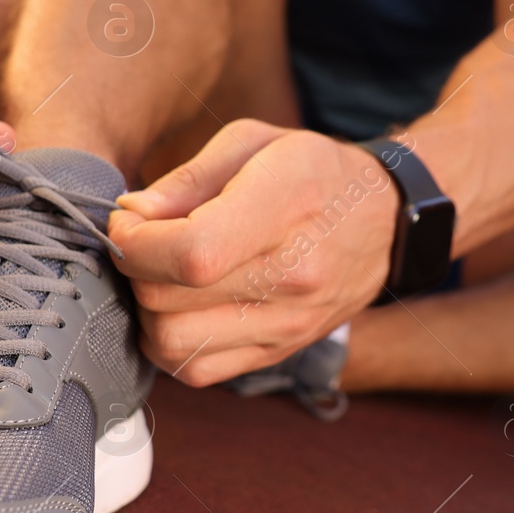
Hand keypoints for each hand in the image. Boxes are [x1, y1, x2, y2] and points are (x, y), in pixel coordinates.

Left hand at [109, 120, 396, 385]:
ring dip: (148, 311)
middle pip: (168, 300)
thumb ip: (187, 178)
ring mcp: (288, 323)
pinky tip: (183, 307)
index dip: (135, 242)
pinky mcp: (279, 352)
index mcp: (287, 206)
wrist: (384, 219)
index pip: (190, 253)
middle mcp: (293, 275)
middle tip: (145, 242)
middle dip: (135, 269)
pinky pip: (197, 369)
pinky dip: (172, 342)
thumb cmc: (313, 171)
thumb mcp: (254, 142)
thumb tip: (131, 216)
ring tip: (163, 276)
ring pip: (172, 343)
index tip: (129, 223)